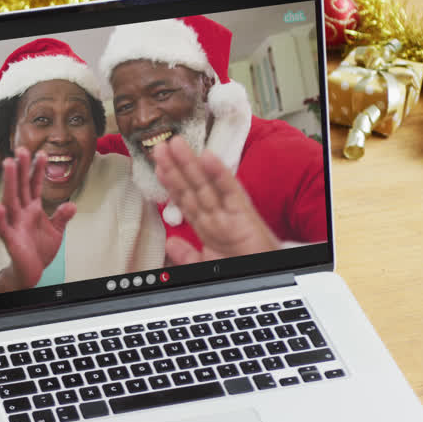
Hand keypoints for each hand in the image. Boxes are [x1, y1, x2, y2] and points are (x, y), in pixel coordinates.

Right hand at [0, 147, 75, 292]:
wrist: (31, 271)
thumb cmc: (39, 250)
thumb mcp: (56, 231)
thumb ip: (62, 216)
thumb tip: (72, 204)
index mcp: (33, 209)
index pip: (34, 185)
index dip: (38, 170)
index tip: (42, 153)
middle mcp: (22, 213)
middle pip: (20, 186)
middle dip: (20, 168)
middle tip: (20, 149)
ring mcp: (14, 224)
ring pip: (10, 200)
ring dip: (9, 183)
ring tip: (9, 165)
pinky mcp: (9, 239)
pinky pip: (3, 227)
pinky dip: (0, 218)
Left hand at [152, 137, 279, 263]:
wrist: (264, 277)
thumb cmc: (242, 267)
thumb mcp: (207, 264)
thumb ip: (187, 255)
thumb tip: (171, 242)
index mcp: (207, 225)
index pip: (184, 200)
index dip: (170, 183)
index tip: (157, 166)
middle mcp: (216, 215)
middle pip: (191, 187)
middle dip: (174, 167)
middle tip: (159, 146)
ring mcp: (229, 212)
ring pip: (204, 185)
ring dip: (189, 164)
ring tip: (175, 145)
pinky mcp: (243, 213)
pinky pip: (229, 191)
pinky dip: (219, 173)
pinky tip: (207, 157)